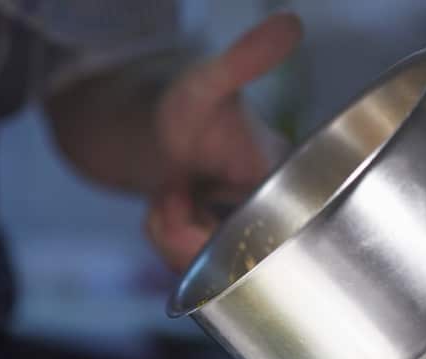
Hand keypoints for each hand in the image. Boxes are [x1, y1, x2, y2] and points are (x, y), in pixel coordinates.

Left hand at [146, 12, 302, 270]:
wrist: (135, 122)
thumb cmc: (175, 101)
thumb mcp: (205, 85)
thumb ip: (242, 62)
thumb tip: (290, 24)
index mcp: (286, 173)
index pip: (273, 233)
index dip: (226, 233)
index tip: (189, 197)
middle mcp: (273, 204)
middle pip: (236, 260)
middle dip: (188, 235)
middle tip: (173, 192)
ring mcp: (244, 224)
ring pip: (208, 268)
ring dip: (172, 234)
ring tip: (171, 194)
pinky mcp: (217, 239)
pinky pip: (192, 267)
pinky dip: (167, 240)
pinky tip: (167, 208)